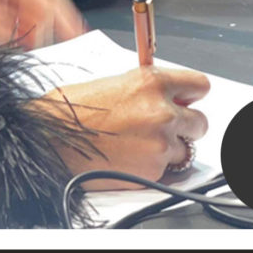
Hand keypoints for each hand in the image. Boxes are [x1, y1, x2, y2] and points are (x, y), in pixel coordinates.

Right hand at [36, 65, 209, 187]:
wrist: (52, 137)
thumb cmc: (73, 108)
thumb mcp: (115, 81)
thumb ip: (148, 88)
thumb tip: (166, 96)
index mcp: (152, 82)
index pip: (199, 85)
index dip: (192, 95)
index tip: (188, 100)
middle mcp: (162, 111)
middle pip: (200, 122)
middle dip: (184, 125)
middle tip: (163, 127)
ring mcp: (159, 144)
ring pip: (186, 149)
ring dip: (170, 148)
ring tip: (141, 144)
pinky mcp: (153, 171)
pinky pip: (168, 170)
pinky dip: (155, 167)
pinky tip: (131, 158)